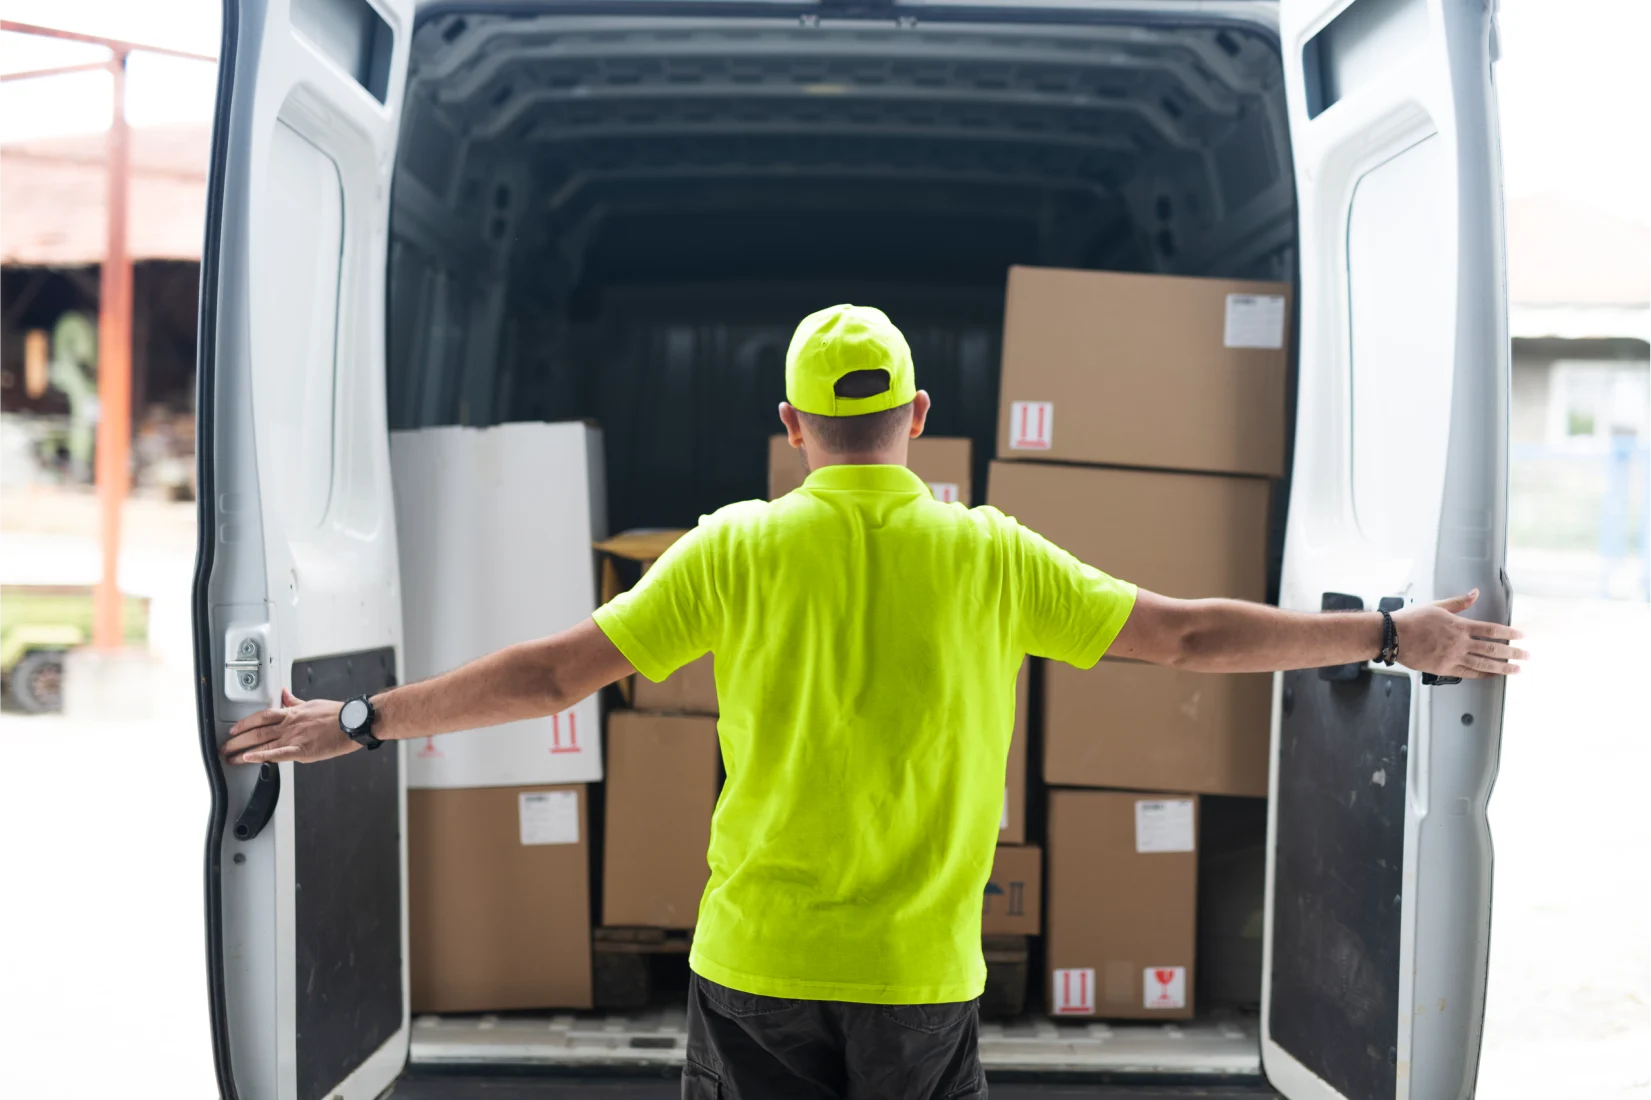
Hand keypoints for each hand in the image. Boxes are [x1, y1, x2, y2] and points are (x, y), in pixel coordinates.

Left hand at [221, 689, 358, 764]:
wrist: (352, 722)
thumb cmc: (336, 714)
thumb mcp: (311, 703)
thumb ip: (294, 701)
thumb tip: (284, 693)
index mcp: (291, 713)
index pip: (261, 716)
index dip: (244, 723)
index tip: (234, 729)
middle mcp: (289, 724)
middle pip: (256, 731)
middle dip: (236, 740)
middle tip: (224, 747)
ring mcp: (294, 737)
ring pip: (262, 742)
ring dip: (242, 750)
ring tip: (229, 758)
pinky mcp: (302, 750)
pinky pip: (278, 754)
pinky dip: (261, 756)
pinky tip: (248, 759)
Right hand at [1392, 590, 1525, 678]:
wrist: (1392, 636)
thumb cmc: (1412, 619)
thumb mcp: (1437, 606)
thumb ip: (1459, 603)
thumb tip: (1475, 593)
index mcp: (1459, 626)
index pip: (1491, 630)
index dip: (1509, 633)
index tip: (1522, 636)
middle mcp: (1459, 643)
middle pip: (1493, 649)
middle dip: (1513, 653)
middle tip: (1526, 655)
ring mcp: (1453, 657)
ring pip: (1484, 664)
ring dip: (1503, 667)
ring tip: (1517, 670)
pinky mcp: (1444, 668)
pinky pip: (1469, 673)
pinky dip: (1483, 675)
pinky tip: (1493, 675)